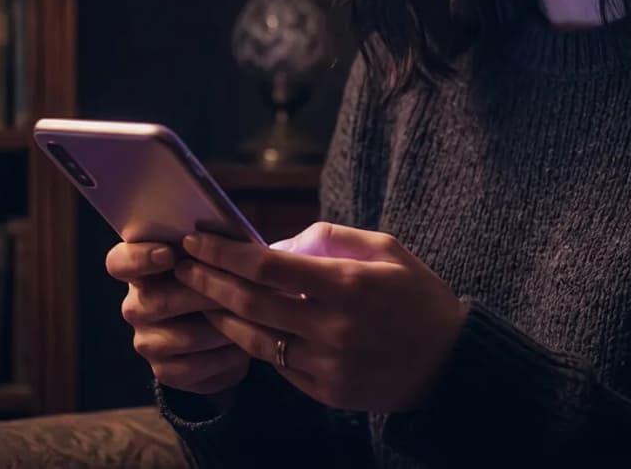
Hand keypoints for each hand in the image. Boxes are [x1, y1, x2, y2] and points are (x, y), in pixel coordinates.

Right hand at [106, 241, 250, 395]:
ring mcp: (147, 341)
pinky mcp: (164, 371)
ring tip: (250, 318)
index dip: (140, 258)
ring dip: (220, 328)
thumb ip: (215, 239)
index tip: (169, 254)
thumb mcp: (222, 253)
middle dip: (201, 295)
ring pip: (181, 337)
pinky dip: (222, 357)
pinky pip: (191, 368)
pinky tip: (242, 346)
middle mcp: (136, 305)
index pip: (120, 262)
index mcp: (141, 268)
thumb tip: (224, 232)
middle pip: (156, 301)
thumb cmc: (226, 277)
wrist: (236, 329)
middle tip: (236, 290)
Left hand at [173, 222, 467, 412]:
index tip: (198, 240)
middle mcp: (332, 328)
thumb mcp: (386, 250)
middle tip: (181, 265)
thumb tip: (277, 243)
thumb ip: (330, 239)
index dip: (225, 254)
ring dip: (219, 315)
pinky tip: (235, 324)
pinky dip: (252, 342)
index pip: (267, 268)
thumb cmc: (417, 296)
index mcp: (347, 286)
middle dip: (208, 281)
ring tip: (197, 295)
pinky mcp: (325, 390)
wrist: (450, 363)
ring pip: (255, 339)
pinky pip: (276, 364)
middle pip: (250, 303)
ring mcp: (326, 365)